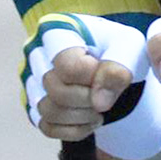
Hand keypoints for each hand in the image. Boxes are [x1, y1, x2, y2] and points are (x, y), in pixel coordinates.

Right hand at [22, 13, 155, 144]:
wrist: (115, 67)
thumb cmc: (119, 49)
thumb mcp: (129, 48)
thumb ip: (118, 66)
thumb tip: (99, 102)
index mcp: (56, 29)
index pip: (68, 67)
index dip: (95, 79)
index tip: (111, 74)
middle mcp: (36, 52)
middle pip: (56, 90)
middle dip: (89, 100)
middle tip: (107, 96)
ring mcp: (31, 79)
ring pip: (47, 110)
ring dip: (82, 117)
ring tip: (101, 109)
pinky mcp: (33, 104)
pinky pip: (46, 127)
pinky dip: (74, 130)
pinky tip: (91, 120)